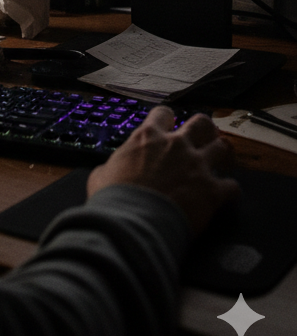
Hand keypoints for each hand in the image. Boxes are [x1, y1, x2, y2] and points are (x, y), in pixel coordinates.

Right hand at [87, 106, 240, 234]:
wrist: (133, 222)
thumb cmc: (113, 197)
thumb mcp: (102, 174)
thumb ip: (113, 167)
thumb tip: (109, 172)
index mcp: (148, 137)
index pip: (163, 113)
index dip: (167, 119)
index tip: (168, 128)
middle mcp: (176, 145)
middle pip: (202, 123)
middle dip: (204, 130)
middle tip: (202, 141)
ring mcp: (197, 165)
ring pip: (223, 147)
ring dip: (221, 155)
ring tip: (219, 164)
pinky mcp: (213, 190)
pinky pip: (232, 185)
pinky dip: (229, 190)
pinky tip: (224, 197)